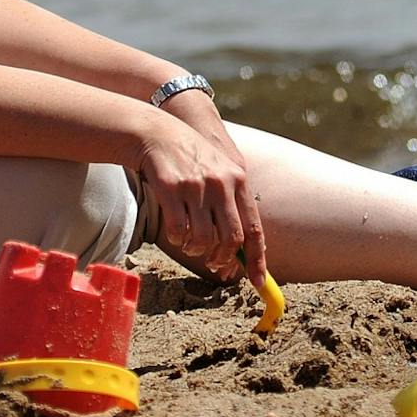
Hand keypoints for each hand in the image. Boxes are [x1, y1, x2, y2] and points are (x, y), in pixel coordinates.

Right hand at [136, 116, 263, 279]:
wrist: (158, 134)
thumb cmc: (191, 159)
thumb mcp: (221, 173)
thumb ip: (233, 204)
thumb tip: (240, 249)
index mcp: (239, 180)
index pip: (254, 229)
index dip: (257, 260)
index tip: (258, 282)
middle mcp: (221, 183)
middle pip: (232, 239)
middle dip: (223, 259)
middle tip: (214, 264)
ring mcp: (196, 186)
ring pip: (204, 239)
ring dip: (197, 250)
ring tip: (191, 245)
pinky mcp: (171, 189)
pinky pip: (179, 230)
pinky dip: (178, 239)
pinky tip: (176, 233)